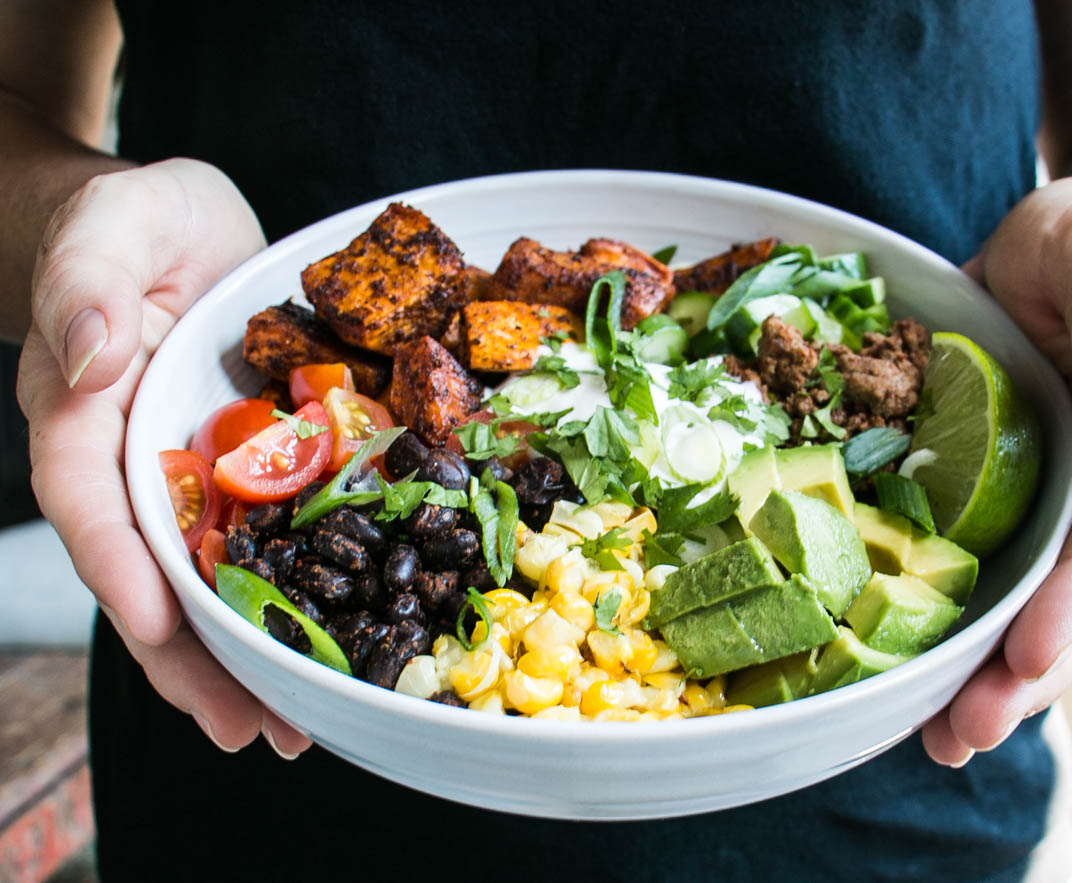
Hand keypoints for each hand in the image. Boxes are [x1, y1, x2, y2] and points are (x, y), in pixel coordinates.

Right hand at [17, 158, 311, 758]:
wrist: (179, 226)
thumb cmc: (129, 220)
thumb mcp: (110, 229)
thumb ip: (87, 286)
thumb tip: (86, 358)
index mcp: (84, 418)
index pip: (92, 507)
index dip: (124, 572)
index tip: (160, 630)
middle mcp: (135, 464)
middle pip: (155, 575)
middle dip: (196, 659)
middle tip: (251, 731)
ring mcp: (195, 474)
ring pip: (213, 577)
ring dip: (251, 653)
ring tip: (298, 722)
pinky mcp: (251, 466)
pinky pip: (271, 539)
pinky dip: (296, 593)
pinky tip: (336, 640)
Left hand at [921, 176, 1071, 764]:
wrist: (1056, 245)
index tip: (1028, 658)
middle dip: (1024, 672)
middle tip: (960, 736)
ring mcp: (1043, 499)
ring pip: (1024, 600)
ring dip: (982, 672)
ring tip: (933, 739)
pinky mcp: (988, 494)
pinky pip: (971, 566)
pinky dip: (940, 617)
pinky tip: (894, 665)